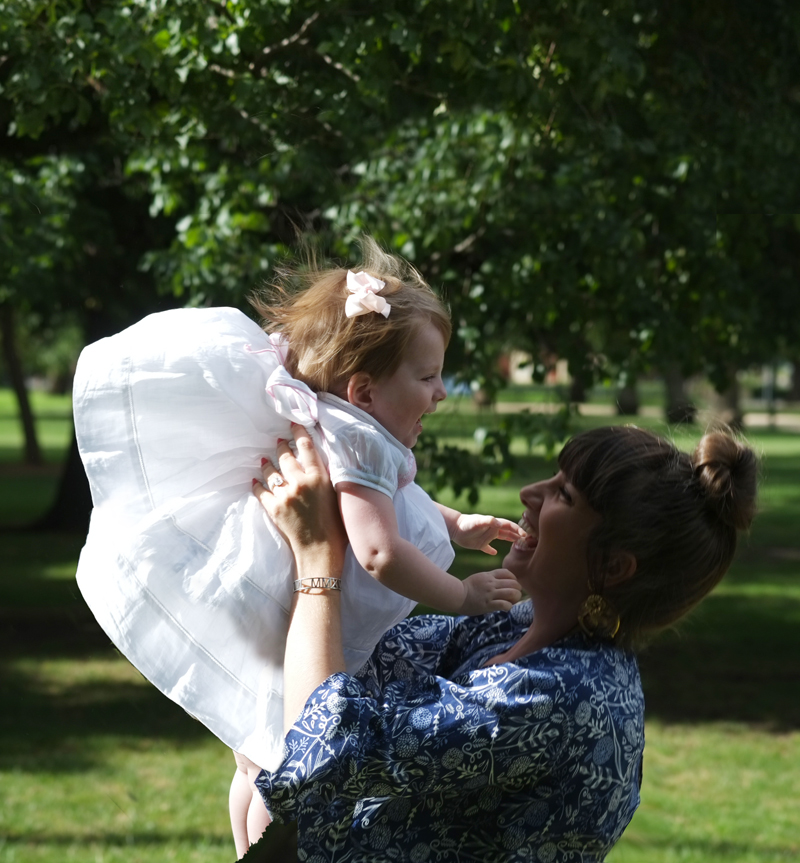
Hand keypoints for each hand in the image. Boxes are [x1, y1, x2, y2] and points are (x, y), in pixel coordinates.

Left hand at [253, 425, 346, 573]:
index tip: (293, 425)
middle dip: (281, 446)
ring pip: (271, 471)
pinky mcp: (273, 508)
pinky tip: (255, 480)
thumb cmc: (336, 528)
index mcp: (319, 477)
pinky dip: (257, 484)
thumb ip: (326, 478)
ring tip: (265, 459)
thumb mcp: (337, 496)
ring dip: (267, 463)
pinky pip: (260, 490)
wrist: (320, 552)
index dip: (298, 433)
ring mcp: (284, 495)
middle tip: (279, 442)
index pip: (306, 447)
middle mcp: (300, 482)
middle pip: (286, 456)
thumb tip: (319, 465)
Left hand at [451, 513, 526, 554]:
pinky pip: (487, 547)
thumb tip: (500, 523)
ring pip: (501, 538)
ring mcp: (486, 537)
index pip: (508, 526)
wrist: (454, 528)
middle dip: (517, 534)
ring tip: (517, 543)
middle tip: (527, 540)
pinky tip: (495, 553)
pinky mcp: (479, 544)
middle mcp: (491, 530)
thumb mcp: (477, 522)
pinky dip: (491, 550)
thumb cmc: (466, 524)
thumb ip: (489, 522)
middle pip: (507, 531)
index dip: (517, 529)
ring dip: (509, 539)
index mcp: (493, 525)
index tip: (525, 535)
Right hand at [459, 569, 521, 614]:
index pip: (507, 573)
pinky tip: (506, 608)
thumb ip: (489, 578)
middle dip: (517, 589)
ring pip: (511, 593)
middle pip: (513, 583)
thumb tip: (500, 582)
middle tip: (515, 595)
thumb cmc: (466, 587)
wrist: (456, 595)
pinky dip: (508, 606)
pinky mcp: (488, 604)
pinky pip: (504, 604)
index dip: (513, 578)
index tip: (512, 584)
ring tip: (513, 601)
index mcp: (489, 575)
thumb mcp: (479, 577)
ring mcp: (490, 594)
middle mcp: (491, 583)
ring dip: (515, 598)